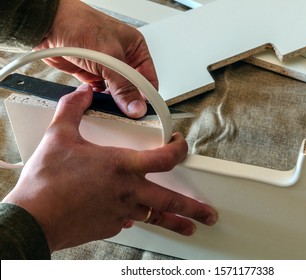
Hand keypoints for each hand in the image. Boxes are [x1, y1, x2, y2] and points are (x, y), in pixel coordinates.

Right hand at [2, 84, 216, 252]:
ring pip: (155, 216)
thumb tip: (82, 93)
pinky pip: (129, 221)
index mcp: (122, 165)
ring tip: (189, 228)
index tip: (181, 145)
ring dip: (174, 222)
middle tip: (209, 214)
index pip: (165, 158)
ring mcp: (121, 212)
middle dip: (193, 208)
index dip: (180, 149)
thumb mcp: (59, 137)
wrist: (33, 219)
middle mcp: (128, 191)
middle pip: (171, 200)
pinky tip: (134, 217)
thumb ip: (73, 110)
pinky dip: (134, 217)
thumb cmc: (47, 182)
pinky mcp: (110, 226)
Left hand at [34, 0, 156, 117]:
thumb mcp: (110, 57)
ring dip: (114, 99)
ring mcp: (106, 67)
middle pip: (133, 87)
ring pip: (117, 91)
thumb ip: (123, 85)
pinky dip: (100, 98)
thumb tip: (136, 106)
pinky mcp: (91, 73)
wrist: (48, 24)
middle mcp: (123, 58)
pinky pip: (101, 91)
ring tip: (113, 107)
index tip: (143, 110)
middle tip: (127, 112)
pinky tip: (99, 100)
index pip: (148, 78)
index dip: (147, 95)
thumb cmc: (79, 25)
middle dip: (129, 99)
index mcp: (135, 48)